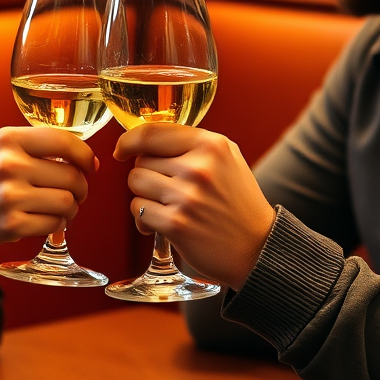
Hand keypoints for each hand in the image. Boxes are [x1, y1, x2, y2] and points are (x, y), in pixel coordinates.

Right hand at [0, 127, 96, 262]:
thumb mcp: (2, 147)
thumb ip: (40, 146)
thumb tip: (88, 161)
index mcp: (9, 139)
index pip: (64, 142)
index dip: (86, 156)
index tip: (91, 166)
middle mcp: (9, 165)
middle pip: (71, 176)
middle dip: (81, 187)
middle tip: (76, 192)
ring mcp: (10, 196)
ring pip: (67, 202)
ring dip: (72, 208)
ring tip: (62, 207)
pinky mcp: (11, 225)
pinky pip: (54, 225)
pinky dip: (57, 224)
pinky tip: (47, 219)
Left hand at [114, 124, 275, 290]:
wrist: (258, 247)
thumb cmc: (237, 201)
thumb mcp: (226, 158)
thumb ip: (190, 143)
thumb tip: (144, 138)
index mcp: (210, 145)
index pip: (152, 132)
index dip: (129, 140)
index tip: (122, 150)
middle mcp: (198, 167)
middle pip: (140, 160)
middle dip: (148, 174)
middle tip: (169, 189)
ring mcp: (186, 196)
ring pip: (135, 183)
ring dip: (144, 196)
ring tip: (167, 205)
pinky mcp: (176, 224)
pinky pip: (138, 210)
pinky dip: (144, 218)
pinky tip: (164, 223)